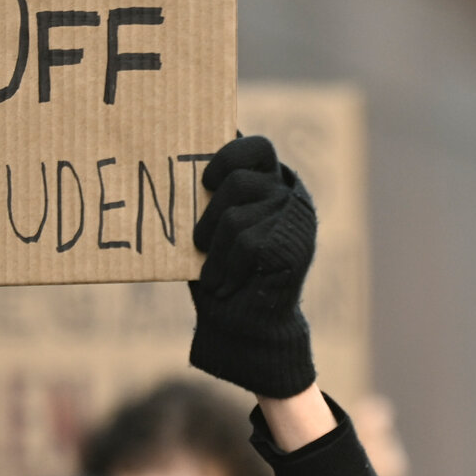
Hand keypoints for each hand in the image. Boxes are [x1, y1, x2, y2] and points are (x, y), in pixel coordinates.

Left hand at [188, 135, 317, 398]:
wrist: (244, 328)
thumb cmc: (221, 274)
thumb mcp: (213, 228)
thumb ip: (211, 197)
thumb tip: (180, 162)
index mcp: (271, 184)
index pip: (256, 147)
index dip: (227, 156)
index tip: (204, 182)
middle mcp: (289, 197)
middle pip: (238, 180)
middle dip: (209, 214)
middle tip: (199, 243)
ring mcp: (294, 221)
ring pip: (236, 217)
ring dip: (215, 250)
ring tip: (215, 273)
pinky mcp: (293, 246)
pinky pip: (245, 244)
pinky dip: (227, 269)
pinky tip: (228, 284)